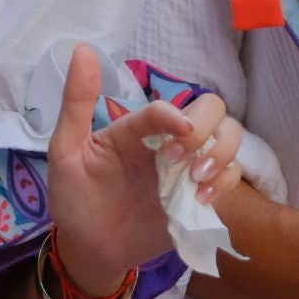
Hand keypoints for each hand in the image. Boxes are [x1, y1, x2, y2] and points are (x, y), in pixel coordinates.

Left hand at [46, 44, 244, 293]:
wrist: (89, 248)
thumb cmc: (74, 196)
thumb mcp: (65, 150)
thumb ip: (76, 104)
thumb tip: (82, 49)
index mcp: (136, 128)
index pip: (166, 107)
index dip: (176, 116)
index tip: (175, 136)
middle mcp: (167, 142)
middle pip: (213, 109)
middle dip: (206, 130)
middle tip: (180, 161)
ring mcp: (187, 168)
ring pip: (230, 137)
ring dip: (223, 154)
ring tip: (196, 181)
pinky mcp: (200, 197)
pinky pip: (232, 177)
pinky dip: (226, 183)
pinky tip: (201, 199)